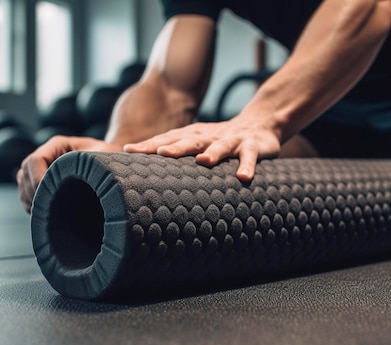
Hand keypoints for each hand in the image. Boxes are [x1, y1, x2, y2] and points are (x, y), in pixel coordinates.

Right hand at [17, 136, 121, 212]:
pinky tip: (41, 213)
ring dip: (29, 199)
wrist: (109, 163)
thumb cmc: (108, 158)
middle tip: (44, 209)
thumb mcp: (103, 158)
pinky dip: (29, 203)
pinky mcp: (39, 179)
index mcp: (58, 144)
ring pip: (23, 183)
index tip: (49, 196)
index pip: (36, 160)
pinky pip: (25, 191)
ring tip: (42, 213)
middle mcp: (46, 153)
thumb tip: (85, 180)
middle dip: (32, 193)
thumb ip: (93, 164)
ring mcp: (40, 167)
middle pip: (26, 172)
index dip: (38, 179)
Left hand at [123, 116, 281, 181]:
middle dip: (175, 146)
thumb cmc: (221, 140)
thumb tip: (142, 172)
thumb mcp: (198, 143)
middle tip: (159, 153)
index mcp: (193, 135)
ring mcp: (232, 140)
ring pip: (221, 146)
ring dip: (213, 153)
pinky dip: (247, 166)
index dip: (150, 145)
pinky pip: (250, 157)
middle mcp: (209, 136)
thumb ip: (177, 152)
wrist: (261, 122)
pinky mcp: (253, 146)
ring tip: (203, 161)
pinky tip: (243, 177)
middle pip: (190, 140)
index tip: (129, 150)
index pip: (168, 139)